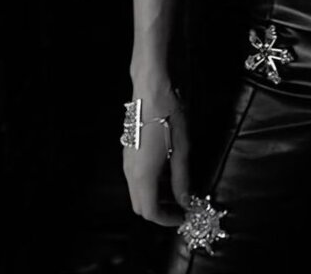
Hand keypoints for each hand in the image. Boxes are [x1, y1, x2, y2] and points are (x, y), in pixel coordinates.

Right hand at [123, 90, 190, 226]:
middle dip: (160, 211)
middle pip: (140, 205)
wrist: (151, 89)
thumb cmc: (169, 116)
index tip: (183, 216)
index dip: (167, 219)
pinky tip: (166, 172)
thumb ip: (182, 179)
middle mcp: (130, 173)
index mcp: (143, 175)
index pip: (150, 212)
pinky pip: (135, 178)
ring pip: (137, 192)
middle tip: (180, 205)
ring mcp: (126, 162)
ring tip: (177, 189)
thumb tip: (184, 200)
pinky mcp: (128, 152)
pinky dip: (149, 184)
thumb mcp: (182, 149)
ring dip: (155, 197)